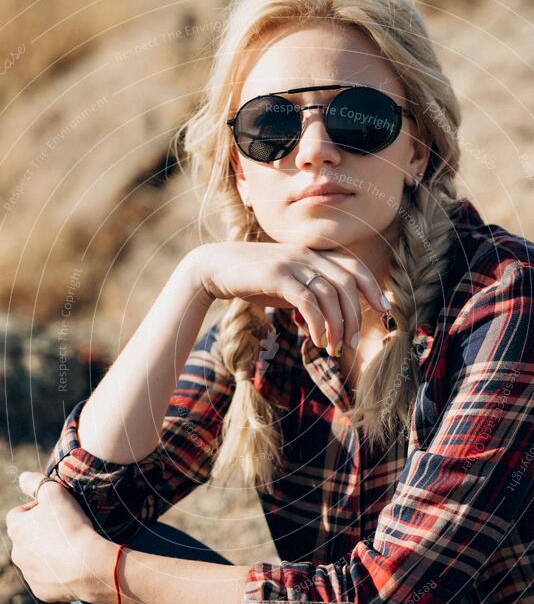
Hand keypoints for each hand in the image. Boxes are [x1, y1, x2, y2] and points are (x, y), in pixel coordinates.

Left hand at [6, 472, 111, 603]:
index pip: (19, 513)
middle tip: (66, 528)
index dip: (37, 508)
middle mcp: (17, 553)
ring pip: (37, 558)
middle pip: (27, 537)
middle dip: (43, 532)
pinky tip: (74, 564)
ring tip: (73, 546)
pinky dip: (58, 571)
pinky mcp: (42, 591)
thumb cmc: (70, 526)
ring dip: (50, 552)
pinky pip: (48, 578)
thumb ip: (35, 482)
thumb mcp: (54, 492)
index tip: (56, 510)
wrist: (88, 566)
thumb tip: (23, 477)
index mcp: (16, 529)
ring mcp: (29, 574)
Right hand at [187, 242, 390, 354]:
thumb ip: (308, 294)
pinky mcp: (276, 276)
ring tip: (334, 349)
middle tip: (352, 343)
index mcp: (313, 254)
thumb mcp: (286, 284)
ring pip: (329, 294)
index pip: (353, 266)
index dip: (372, 287)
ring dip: (337, 325)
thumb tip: (328, 321)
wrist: (214, 268)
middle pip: (346, 282)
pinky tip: (317, 340)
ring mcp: (292, 263)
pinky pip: (307, 301)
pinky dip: (318, 323)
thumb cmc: (252, 279)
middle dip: (355, 315)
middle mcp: (307, 255)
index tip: (384, 310)